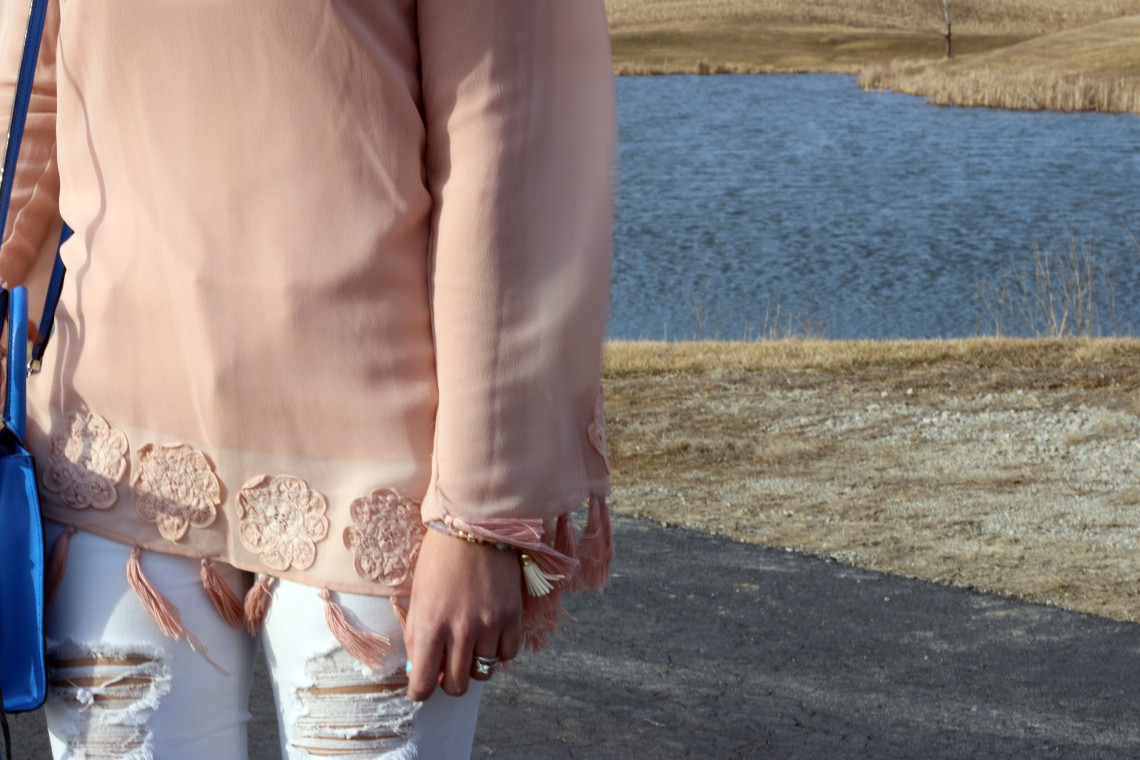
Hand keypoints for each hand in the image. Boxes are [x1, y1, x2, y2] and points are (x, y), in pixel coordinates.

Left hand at [404, 527, 521, 700]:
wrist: (474, 523)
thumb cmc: (439, 557)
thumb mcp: (417, 596)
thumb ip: (417, 635)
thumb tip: (419, 668)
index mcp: (428, 626)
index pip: (423, 686)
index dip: (420, 691)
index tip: (422, 684)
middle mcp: (460, 631)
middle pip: (456, 686)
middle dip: (448, 681)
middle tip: (446, 663)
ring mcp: (489, 624)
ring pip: (483, 673)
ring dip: (474, 665)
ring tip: (470, 645)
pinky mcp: (512, 615)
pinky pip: (508, 655)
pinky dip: (498, 652)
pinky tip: (490, 636)